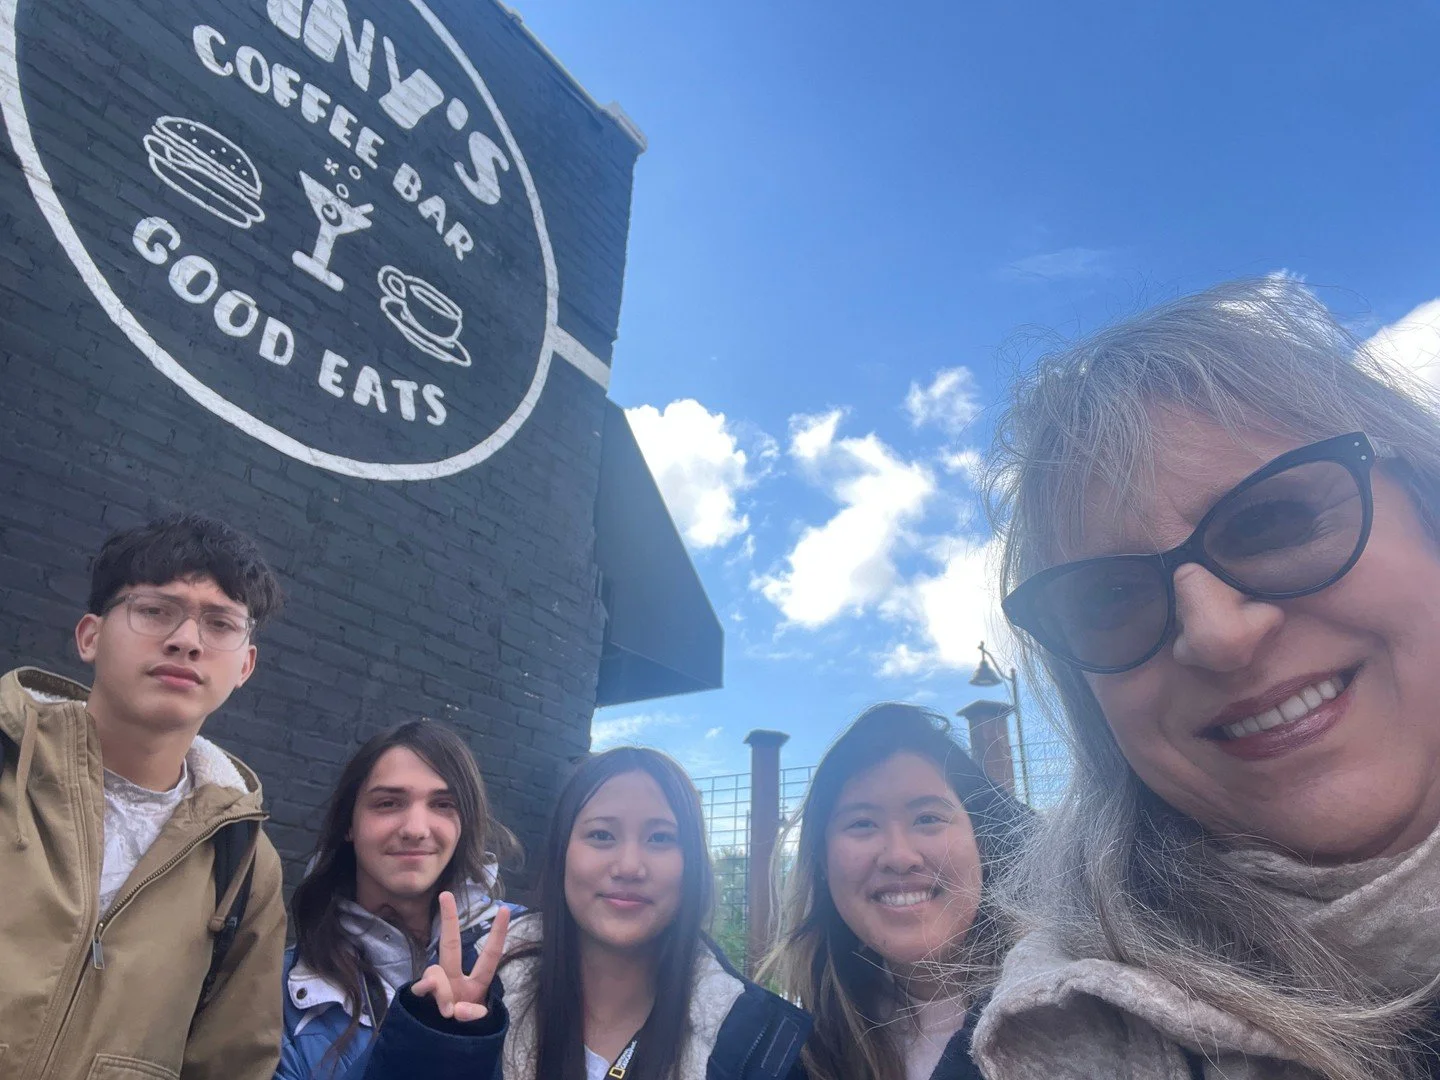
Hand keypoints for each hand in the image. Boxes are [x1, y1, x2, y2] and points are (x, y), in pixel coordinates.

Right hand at [411, 892, 509, 1021]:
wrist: (439, 1050)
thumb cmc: (462, 1033)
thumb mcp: (475, 1024)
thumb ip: (471, 1014)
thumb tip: (455, 1008)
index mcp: (476, 983)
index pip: (490, 955)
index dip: (498, 933)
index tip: (505, 909)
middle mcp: (455, 980)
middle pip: (451, 946)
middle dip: (449, 921)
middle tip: (446, 895)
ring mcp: (437, 988)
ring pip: (436, 973)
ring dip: (442, 990)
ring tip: (448, 1011)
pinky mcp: (420, 998)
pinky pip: (422, 988)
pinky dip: (430, 995)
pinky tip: (438, 1009)